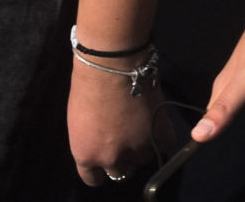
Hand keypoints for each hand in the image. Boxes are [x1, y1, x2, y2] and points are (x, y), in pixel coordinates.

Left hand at [68, 55, 175, 187]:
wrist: (112, 66)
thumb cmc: (88, 85)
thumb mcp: (81, 122)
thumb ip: (93, 140)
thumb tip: (104, 143)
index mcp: (86, 155)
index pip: (94, 179)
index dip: (101, 169)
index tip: (106, 160)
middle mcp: (111, 159)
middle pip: (121, 172)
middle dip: (123, 159)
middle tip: (126, 142)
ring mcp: (137, 149)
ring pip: (143, 160)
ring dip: (143, 148)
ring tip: (143, 129)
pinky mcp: (159, 135)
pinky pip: (164, 146)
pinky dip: (162, 138)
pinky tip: (157, 124)